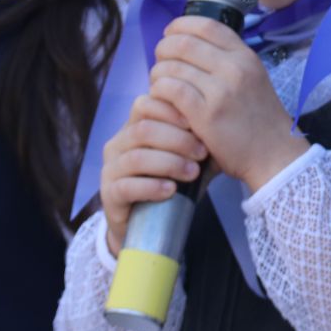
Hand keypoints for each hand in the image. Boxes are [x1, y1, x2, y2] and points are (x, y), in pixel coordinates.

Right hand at [98, 94, 205, 255]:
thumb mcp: (184, 157)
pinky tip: (171, 190)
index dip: (170, 110)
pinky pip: (127, 186)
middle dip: (177, 139)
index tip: (196, 122)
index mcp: (133, 128)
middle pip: (143, 130)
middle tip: (202, 152)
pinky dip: (152, 187)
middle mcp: (118, 144)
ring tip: (193, 172)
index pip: (144, 104)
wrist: (148, 226)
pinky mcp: (109, 194)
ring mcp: (111, 169)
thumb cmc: (171, 183)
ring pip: (136, 157)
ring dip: (169, 163)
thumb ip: (194, 139)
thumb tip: (222, 116)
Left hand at [148, 15, 308, 191]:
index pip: (206, 25)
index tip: (170, 34)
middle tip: (160, 61)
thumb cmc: (259, 121)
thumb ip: (228, 62)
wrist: (274, 156)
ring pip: (172, 66)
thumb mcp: (253, 79)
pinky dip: (159, 90)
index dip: (180, 25)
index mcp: (245, 57)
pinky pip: (170, 89)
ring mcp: (220, 91)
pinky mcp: (206, 114)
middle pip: (184, 42)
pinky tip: (162, 99)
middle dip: (164, 49)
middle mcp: (234, 68)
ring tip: (160, 84)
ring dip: (158, 73)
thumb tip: (192, 45)